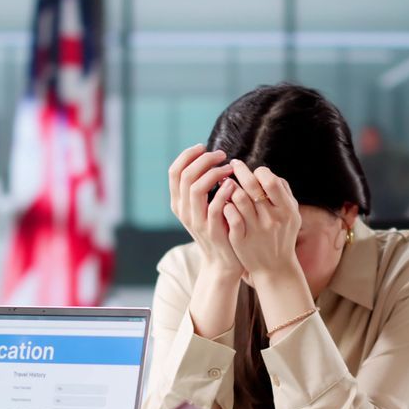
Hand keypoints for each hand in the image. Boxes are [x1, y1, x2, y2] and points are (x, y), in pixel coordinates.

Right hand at [167, 145, 239, 274]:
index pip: (174, 171)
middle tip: (222, 155)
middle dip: (204, 160)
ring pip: (195, 187)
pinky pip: (214, 206)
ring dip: (214, 173)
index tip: (204, 147)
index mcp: (178, 202)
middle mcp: (183, 211)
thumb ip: (202, 187)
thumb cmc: (218, 228)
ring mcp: (195, 221)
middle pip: (185, 175)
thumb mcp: (204, 208)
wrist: (222, 262)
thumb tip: (208, 158)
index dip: (188, 155)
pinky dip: (224, 191)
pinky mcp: (211, 230)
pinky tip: (234, 184)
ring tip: (229, 168)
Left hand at [221, 160, 301, 283]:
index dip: (260, 172)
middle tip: (233, 165)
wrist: (275, 268)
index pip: (271, 181)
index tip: (253, 171)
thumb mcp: (292, 215)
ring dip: (230, 187)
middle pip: (252, 186)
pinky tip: (224, 202)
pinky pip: (230, 215)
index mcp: (286, 210)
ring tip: (226, 183)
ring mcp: (256, 229)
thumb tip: (268, 173)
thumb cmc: (282, 236)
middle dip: (240, 171)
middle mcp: (272, 218)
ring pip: (239, 197)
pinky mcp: (242, 239)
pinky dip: (226, 205)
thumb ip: (284, 193)